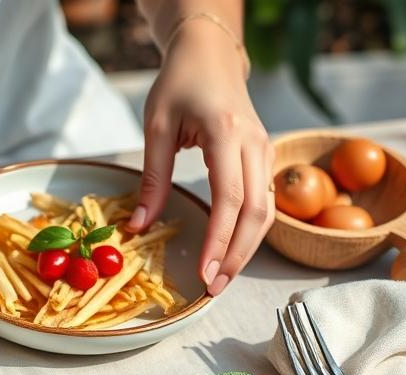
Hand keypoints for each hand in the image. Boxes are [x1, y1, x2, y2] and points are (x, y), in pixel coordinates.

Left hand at [130, 20, 272, 295]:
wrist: (210, 55)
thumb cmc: (179, 85)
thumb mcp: (156, 127)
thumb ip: (152, 178)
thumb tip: (138, 227)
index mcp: (227, 133)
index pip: (229, 198)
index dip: (219, 240)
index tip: (205, 273)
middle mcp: (255, 144)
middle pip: (258, 213)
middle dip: (237, 255)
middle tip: (214, 288)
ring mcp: (265, 151)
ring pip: (268, 212)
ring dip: (246, 249)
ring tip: (221, 279)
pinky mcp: (264, 158)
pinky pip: (265, 202)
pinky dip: (250, 232)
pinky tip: (230, 252)